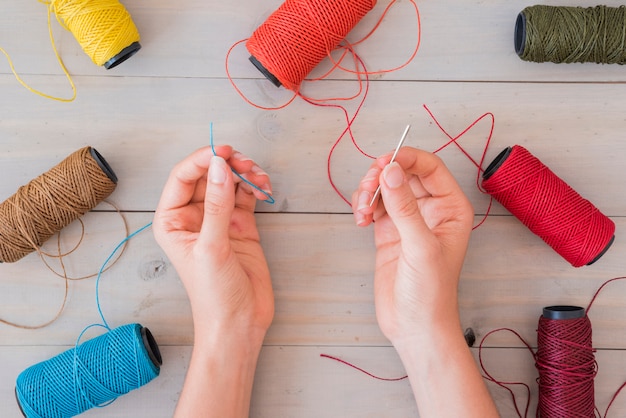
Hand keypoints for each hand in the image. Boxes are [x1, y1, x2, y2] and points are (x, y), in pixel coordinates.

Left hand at [153, 145, 273, 340]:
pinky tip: (264, 188)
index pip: (182, 177)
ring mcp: (219, 219)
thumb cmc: (213, 295)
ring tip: (259, 177)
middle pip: (208, 174)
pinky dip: (256, 186)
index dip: (202, 160)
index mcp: (172, 221)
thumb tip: (220, 167)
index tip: (223, 152)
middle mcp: (193, 216)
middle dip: (227, 164)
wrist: (239, 323)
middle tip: (246, 163)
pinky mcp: (241, 225)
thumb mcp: (212, 248)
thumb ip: (217, 205)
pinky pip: (246, 195)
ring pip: (229, 181)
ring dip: (245, 173)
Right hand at [352, 148, 497, 416]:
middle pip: (403, 173)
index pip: (428, 167)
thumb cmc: (430, 292)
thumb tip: (390, 170)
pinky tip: (360, 219)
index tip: (383, 163)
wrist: (415, 326)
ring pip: (385, 187)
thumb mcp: (419, 246)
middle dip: (381, 175)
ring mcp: (408, 220)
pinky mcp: (389, 231)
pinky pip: (374, 204)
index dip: (406, 158)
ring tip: (362, 210)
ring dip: (369, 191)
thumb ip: (404, 207)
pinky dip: (363, 205)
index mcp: (450, 208)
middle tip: (368, 188)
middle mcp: (431, 209)